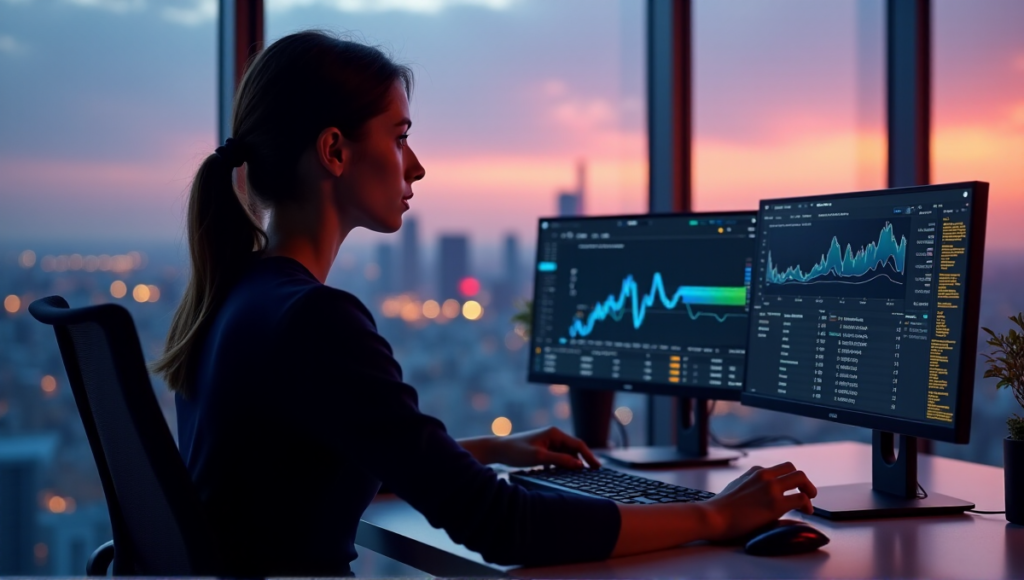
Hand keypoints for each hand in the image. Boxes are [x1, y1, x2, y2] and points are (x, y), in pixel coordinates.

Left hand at [482, 426, 600, 468]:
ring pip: (566, 454)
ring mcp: (548, 442)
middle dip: (583, 460)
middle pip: (574, 449)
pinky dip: (562, 464)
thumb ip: (560, 460)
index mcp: (555, 433)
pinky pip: (558, 457)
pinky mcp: (543, 449)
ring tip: (580, 475)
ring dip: (572, 463)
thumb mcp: (540, 458)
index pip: (578, 444)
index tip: (597, 467)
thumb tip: (579, 465)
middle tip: (593, 473)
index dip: (590, 456)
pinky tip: (562, 473)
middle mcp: (553, 435)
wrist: (498, 450)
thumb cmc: (516, 451)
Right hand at [702, 462, 817, 541]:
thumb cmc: (720, 508)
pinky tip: (806, 512)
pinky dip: (807, 505)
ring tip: (810, 502)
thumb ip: (749, 484)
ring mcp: (771, 488)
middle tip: (807, 492)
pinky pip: (801, 498)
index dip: (788, 479)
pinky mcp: (776, 504)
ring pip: (801, 478)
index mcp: (754, 472)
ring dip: (809, 489)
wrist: (713, 516)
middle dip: (803, 481)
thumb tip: (757, 493)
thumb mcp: (735, 486)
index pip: (778, 469)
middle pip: (793, 469)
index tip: (791, 490)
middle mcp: (764, 476)